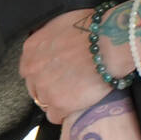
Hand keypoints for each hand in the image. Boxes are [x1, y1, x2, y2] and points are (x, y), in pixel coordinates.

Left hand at [21, 8, 125, 123]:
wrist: (111, 41)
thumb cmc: (95, 28)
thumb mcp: (63, 23)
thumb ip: (51, 37)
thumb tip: (56, 43)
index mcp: (32, 48)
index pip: (29, 69)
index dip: (43, 72)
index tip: (56, 74)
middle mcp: (33, 69)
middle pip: (34, 87)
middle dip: (49, 87)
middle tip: (69, 85)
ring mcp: (45, 88)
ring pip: (44, 102)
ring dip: (58, 101)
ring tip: (76, 96)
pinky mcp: (59, 104)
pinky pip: (55, 116)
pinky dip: (65, 114)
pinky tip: (76, 107)